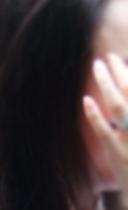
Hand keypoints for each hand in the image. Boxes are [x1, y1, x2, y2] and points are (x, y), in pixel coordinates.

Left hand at [84, 53, 127, 193]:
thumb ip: (127, 120)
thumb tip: (120, 108)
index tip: (122, 60)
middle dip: (120, 72)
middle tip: (108, 57)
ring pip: (118, 106)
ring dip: (107, 84)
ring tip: (97, 67)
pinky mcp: (117, 153)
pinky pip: (104, 130)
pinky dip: (95, 114)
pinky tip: (85, 100)